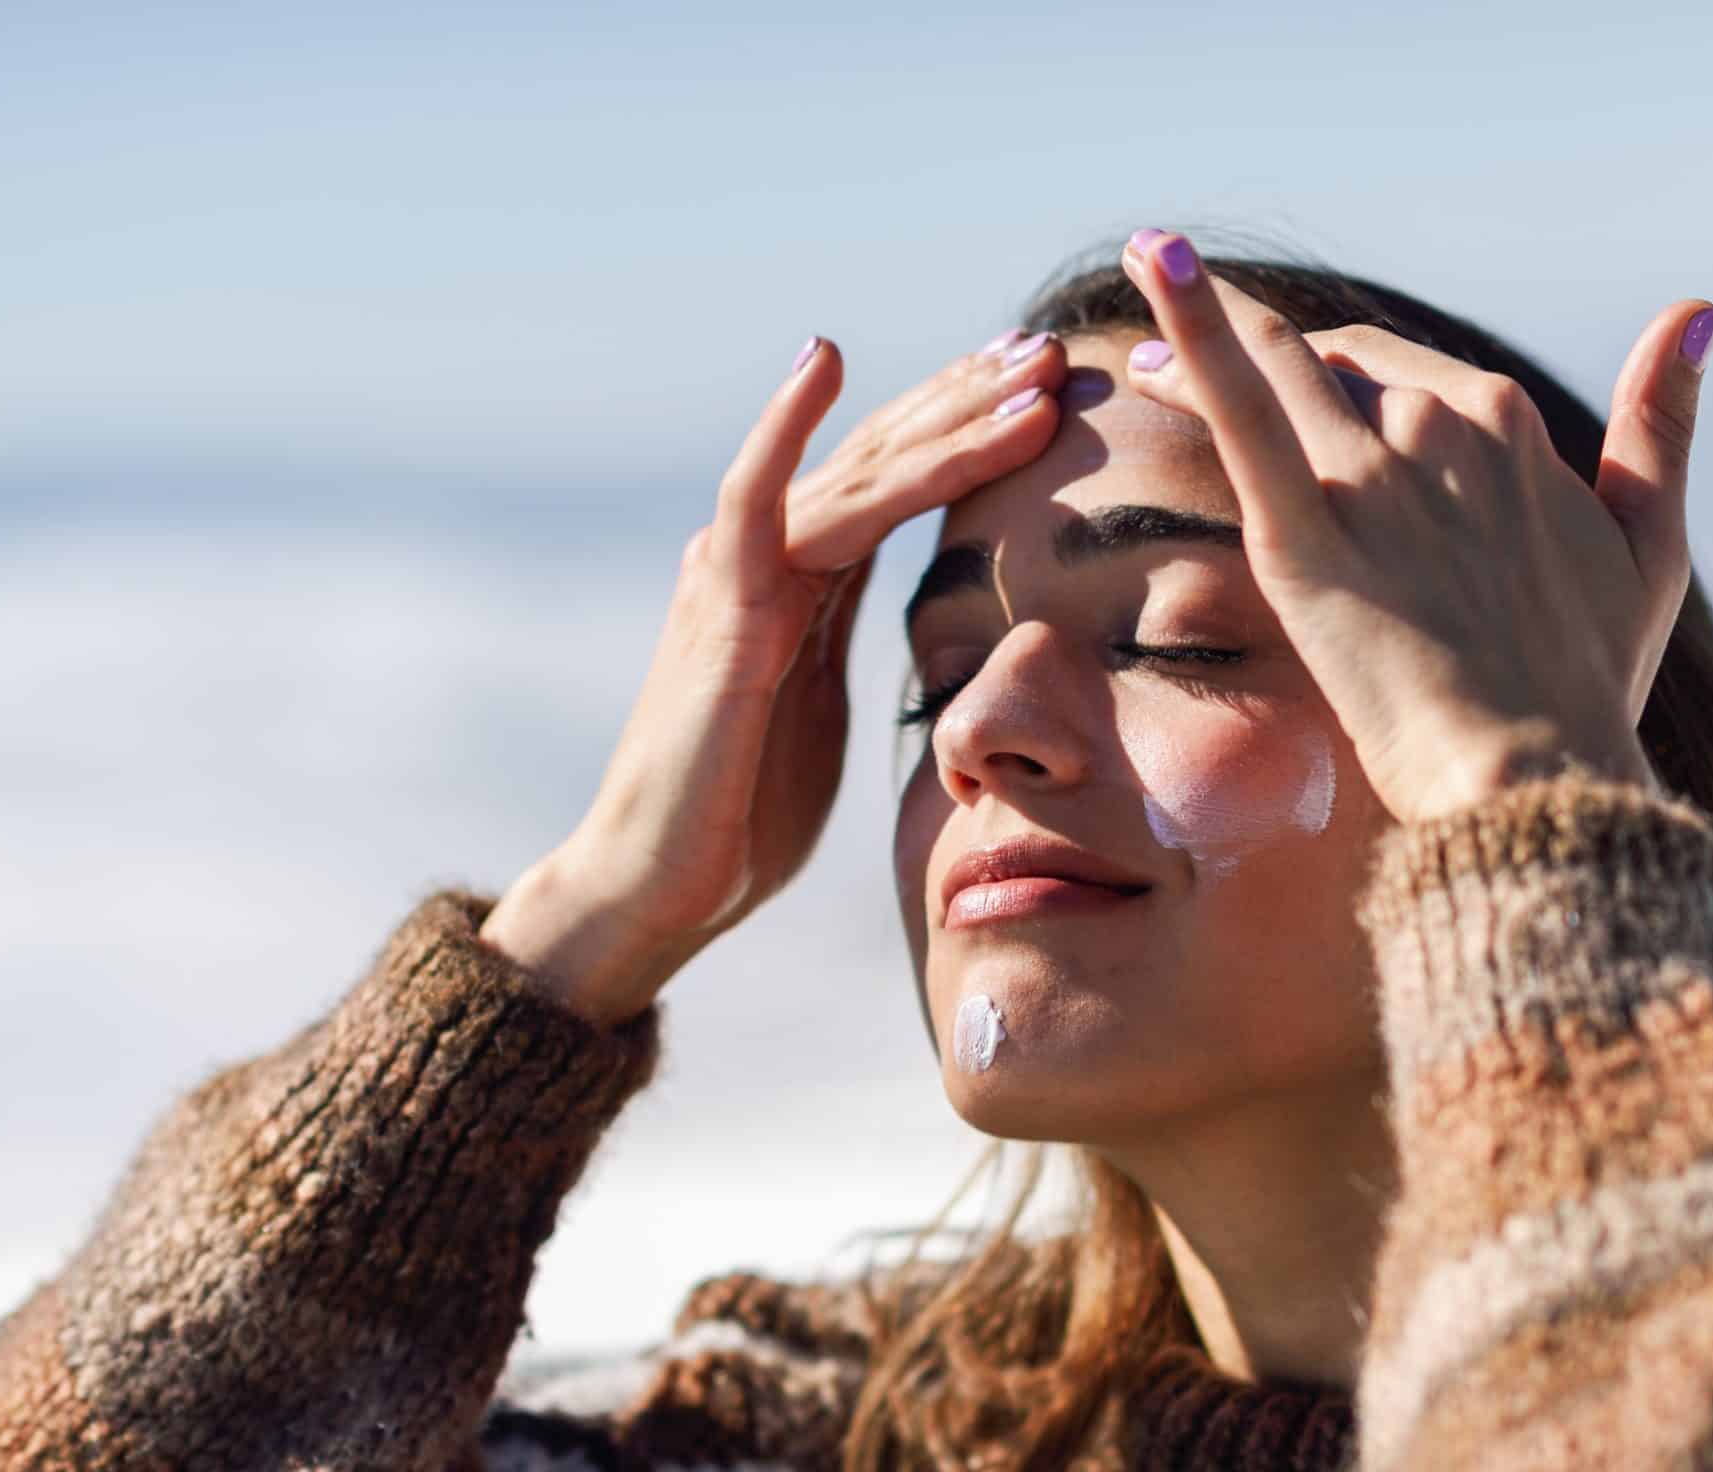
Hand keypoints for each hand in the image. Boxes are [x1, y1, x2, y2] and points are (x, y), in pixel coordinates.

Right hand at [485, 330, 1069, 1024]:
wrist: (659, 883)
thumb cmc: (741, 815)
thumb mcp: (822, 711)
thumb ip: (850, 649)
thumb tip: (920, 638)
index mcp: (803, 579)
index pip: (897, 480)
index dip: (969, 428)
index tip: (1045, 387)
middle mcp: (767, 554)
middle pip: (884, 454)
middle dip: (971, 399)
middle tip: (1052, 347)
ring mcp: (738, 573)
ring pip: (856, 473)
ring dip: (944, 419)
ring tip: (1022, 370)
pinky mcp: (720, 611)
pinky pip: (755, 500)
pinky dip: (785, 426)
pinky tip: (824, 360)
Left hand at [1114, 228, 1712, 819]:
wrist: (1535, 776)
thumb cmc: (1591, 685)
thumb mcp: (1650, 544)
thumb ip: (1662, 424)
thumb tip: (1698, 312)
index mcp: (1510, 424)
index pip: (1403, 373)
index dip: (1341, 369)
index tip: (1293, 375)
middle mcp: (1440, 427)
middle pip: (1330, 367)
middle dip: (1260, 350)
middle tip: (1173, 352)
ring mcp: (1370, 475)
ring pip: (1275, 369)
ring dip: (1202, 327)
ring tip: (1140, 307)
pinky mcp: (1304, 533)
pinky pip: (1239, 407)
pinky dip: (1194, 327)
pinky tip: (1153, 260)